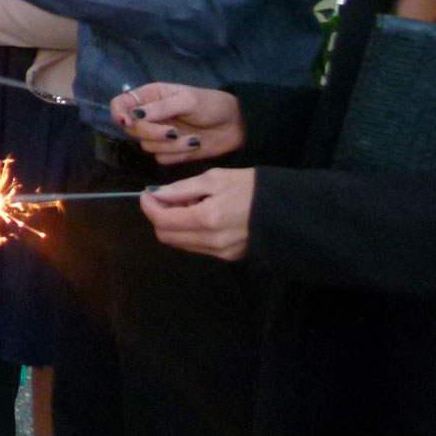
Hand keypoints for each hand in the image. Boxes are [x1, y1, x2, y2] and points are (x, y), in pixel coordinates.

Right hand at [111, 84, 244, 166]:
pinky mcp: (170, 153)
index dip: (118, 113)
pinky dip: (178, 155)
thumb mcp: (187, 100)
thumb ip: (160, 108)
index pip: (121, 104)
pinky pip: (161, 159)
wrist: (236, 125)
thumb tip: (133, 115)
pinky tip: (193, 145)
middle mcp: (150, 116)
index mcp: (150, 97)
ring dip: (170, 145)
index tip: (128, 121)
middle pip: (131, 130)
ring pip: (146, 147)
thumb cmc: (212, 105)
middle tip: (173, 132)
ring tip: (192, 138)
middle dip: (152, 133)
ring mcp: (159, 136)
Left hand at [140, 169, 255, 260]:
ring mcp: (221, 252)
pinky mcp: (228, 257)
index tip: (148, 194)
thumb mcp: (215, 178)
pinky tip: (201, 216)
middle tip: (168, 198)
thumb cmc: (251, 187)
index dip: (149, 207)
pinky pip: (197, 247)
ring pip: (180, 244)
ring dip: (174, 225)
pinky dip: (189, 233)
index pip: (163, 221)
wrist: (287, 209)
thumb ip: (182, 189)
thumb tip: (155, 195)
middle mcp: (212, 241)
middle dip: (159, 217)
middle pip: (167, 237)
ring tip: (189, 205)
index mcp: (207, 218)